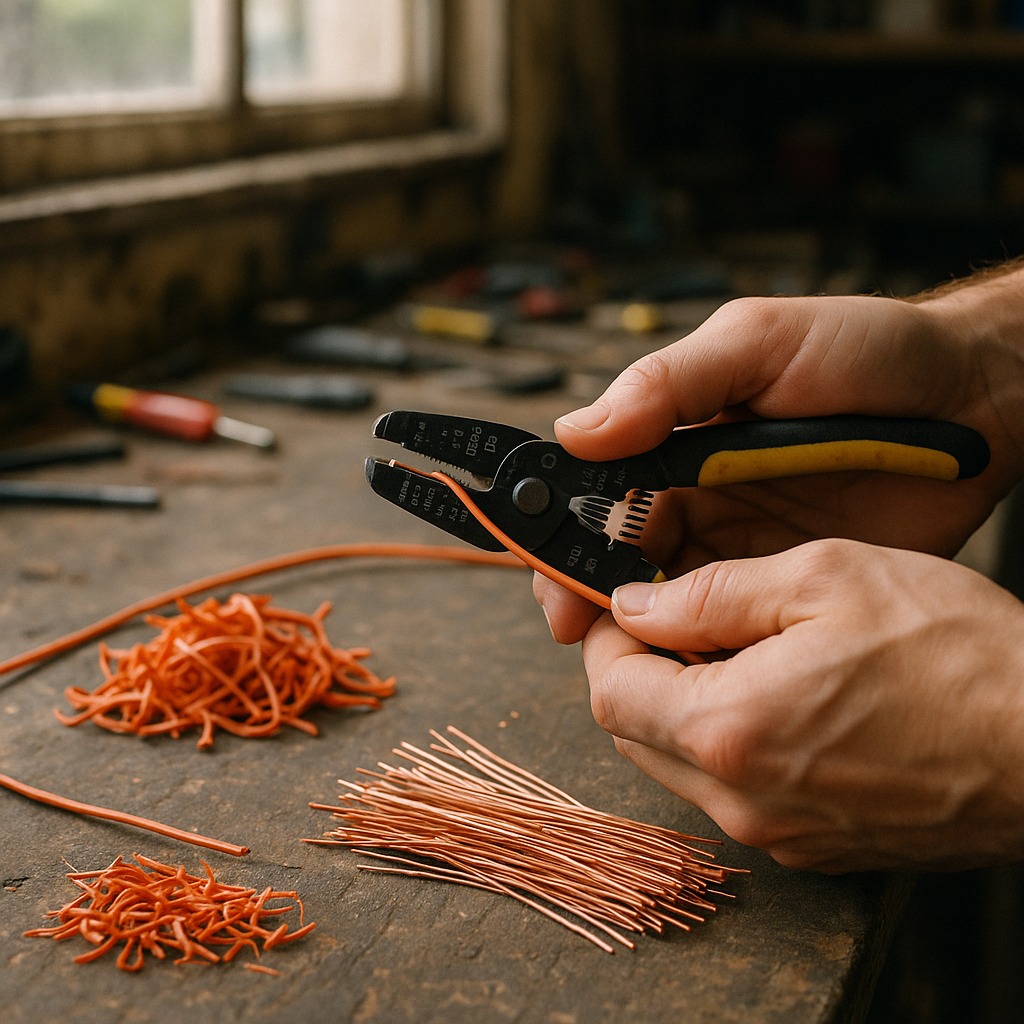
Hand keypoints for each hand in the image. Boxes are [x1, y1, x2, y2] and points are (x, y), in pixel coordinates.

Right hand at [538, 291, 1023, 641]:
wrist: (977, 399)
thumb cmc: (869, 351)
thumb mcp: (759, 342)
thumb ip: (667, 383)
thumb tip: (575, 431)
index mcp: (675, 437)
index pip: (596, 489)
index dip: (562, 528)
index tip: (543, 567)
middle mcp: (698, 494)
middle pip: (618, 552)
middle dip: (586, 591)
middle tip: (575, 627)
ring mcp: (742, 542)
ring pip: (666, 596)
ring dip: (637, 627)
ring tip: (623, 658)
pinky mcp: (788, 582)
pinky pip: (730, 622)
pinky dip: (699, 644)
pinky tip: (685, 665)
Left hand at [584, 539, 1023, 871]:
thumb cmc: (955, 655)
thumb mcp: (824, 578)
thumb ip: (712, 593)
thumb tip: (638, 605)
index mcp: (728, 729)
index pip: (609, 690)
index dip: (606, 640)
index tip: (625, 606)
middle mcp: (740, 799)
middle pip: (634, 733)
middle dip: (639, 673)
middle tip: (681, 622)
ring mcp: (777, 833)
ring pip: (680, 765)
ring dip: (683, 709)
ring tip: (740, 655)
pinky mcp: (814, 848)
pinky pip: (734, 793)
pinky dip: (731, 745)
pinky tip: (782, 701)